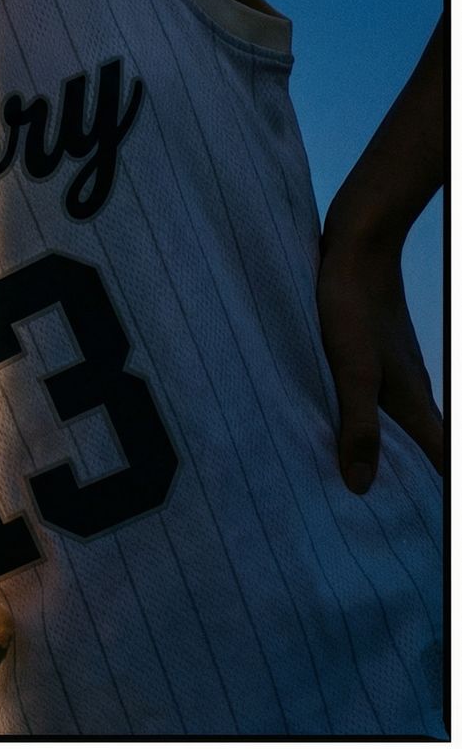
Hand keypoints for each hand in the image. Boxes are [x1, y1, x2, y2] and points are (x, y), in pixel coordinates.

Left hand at [316, 229, 441, 493]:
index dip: (437, 493)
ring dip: (381, 447)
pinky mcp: (369, 348)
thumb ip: (357, 425)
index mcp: (414, 402)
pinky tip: (331, 417)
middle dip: (408, 479)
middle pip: (419, 445)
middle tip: (382, 515)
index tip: (422, 526)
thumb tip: (361, 487)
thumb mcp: (351, 369)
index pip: (440, 460)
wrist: (358, 244)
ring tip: (351, 475)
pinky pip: (370, 393)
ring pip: (394, 419)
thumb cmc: (354, 305)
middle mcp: (410, 388)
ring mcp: (391, 367)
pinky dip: (359, 415)